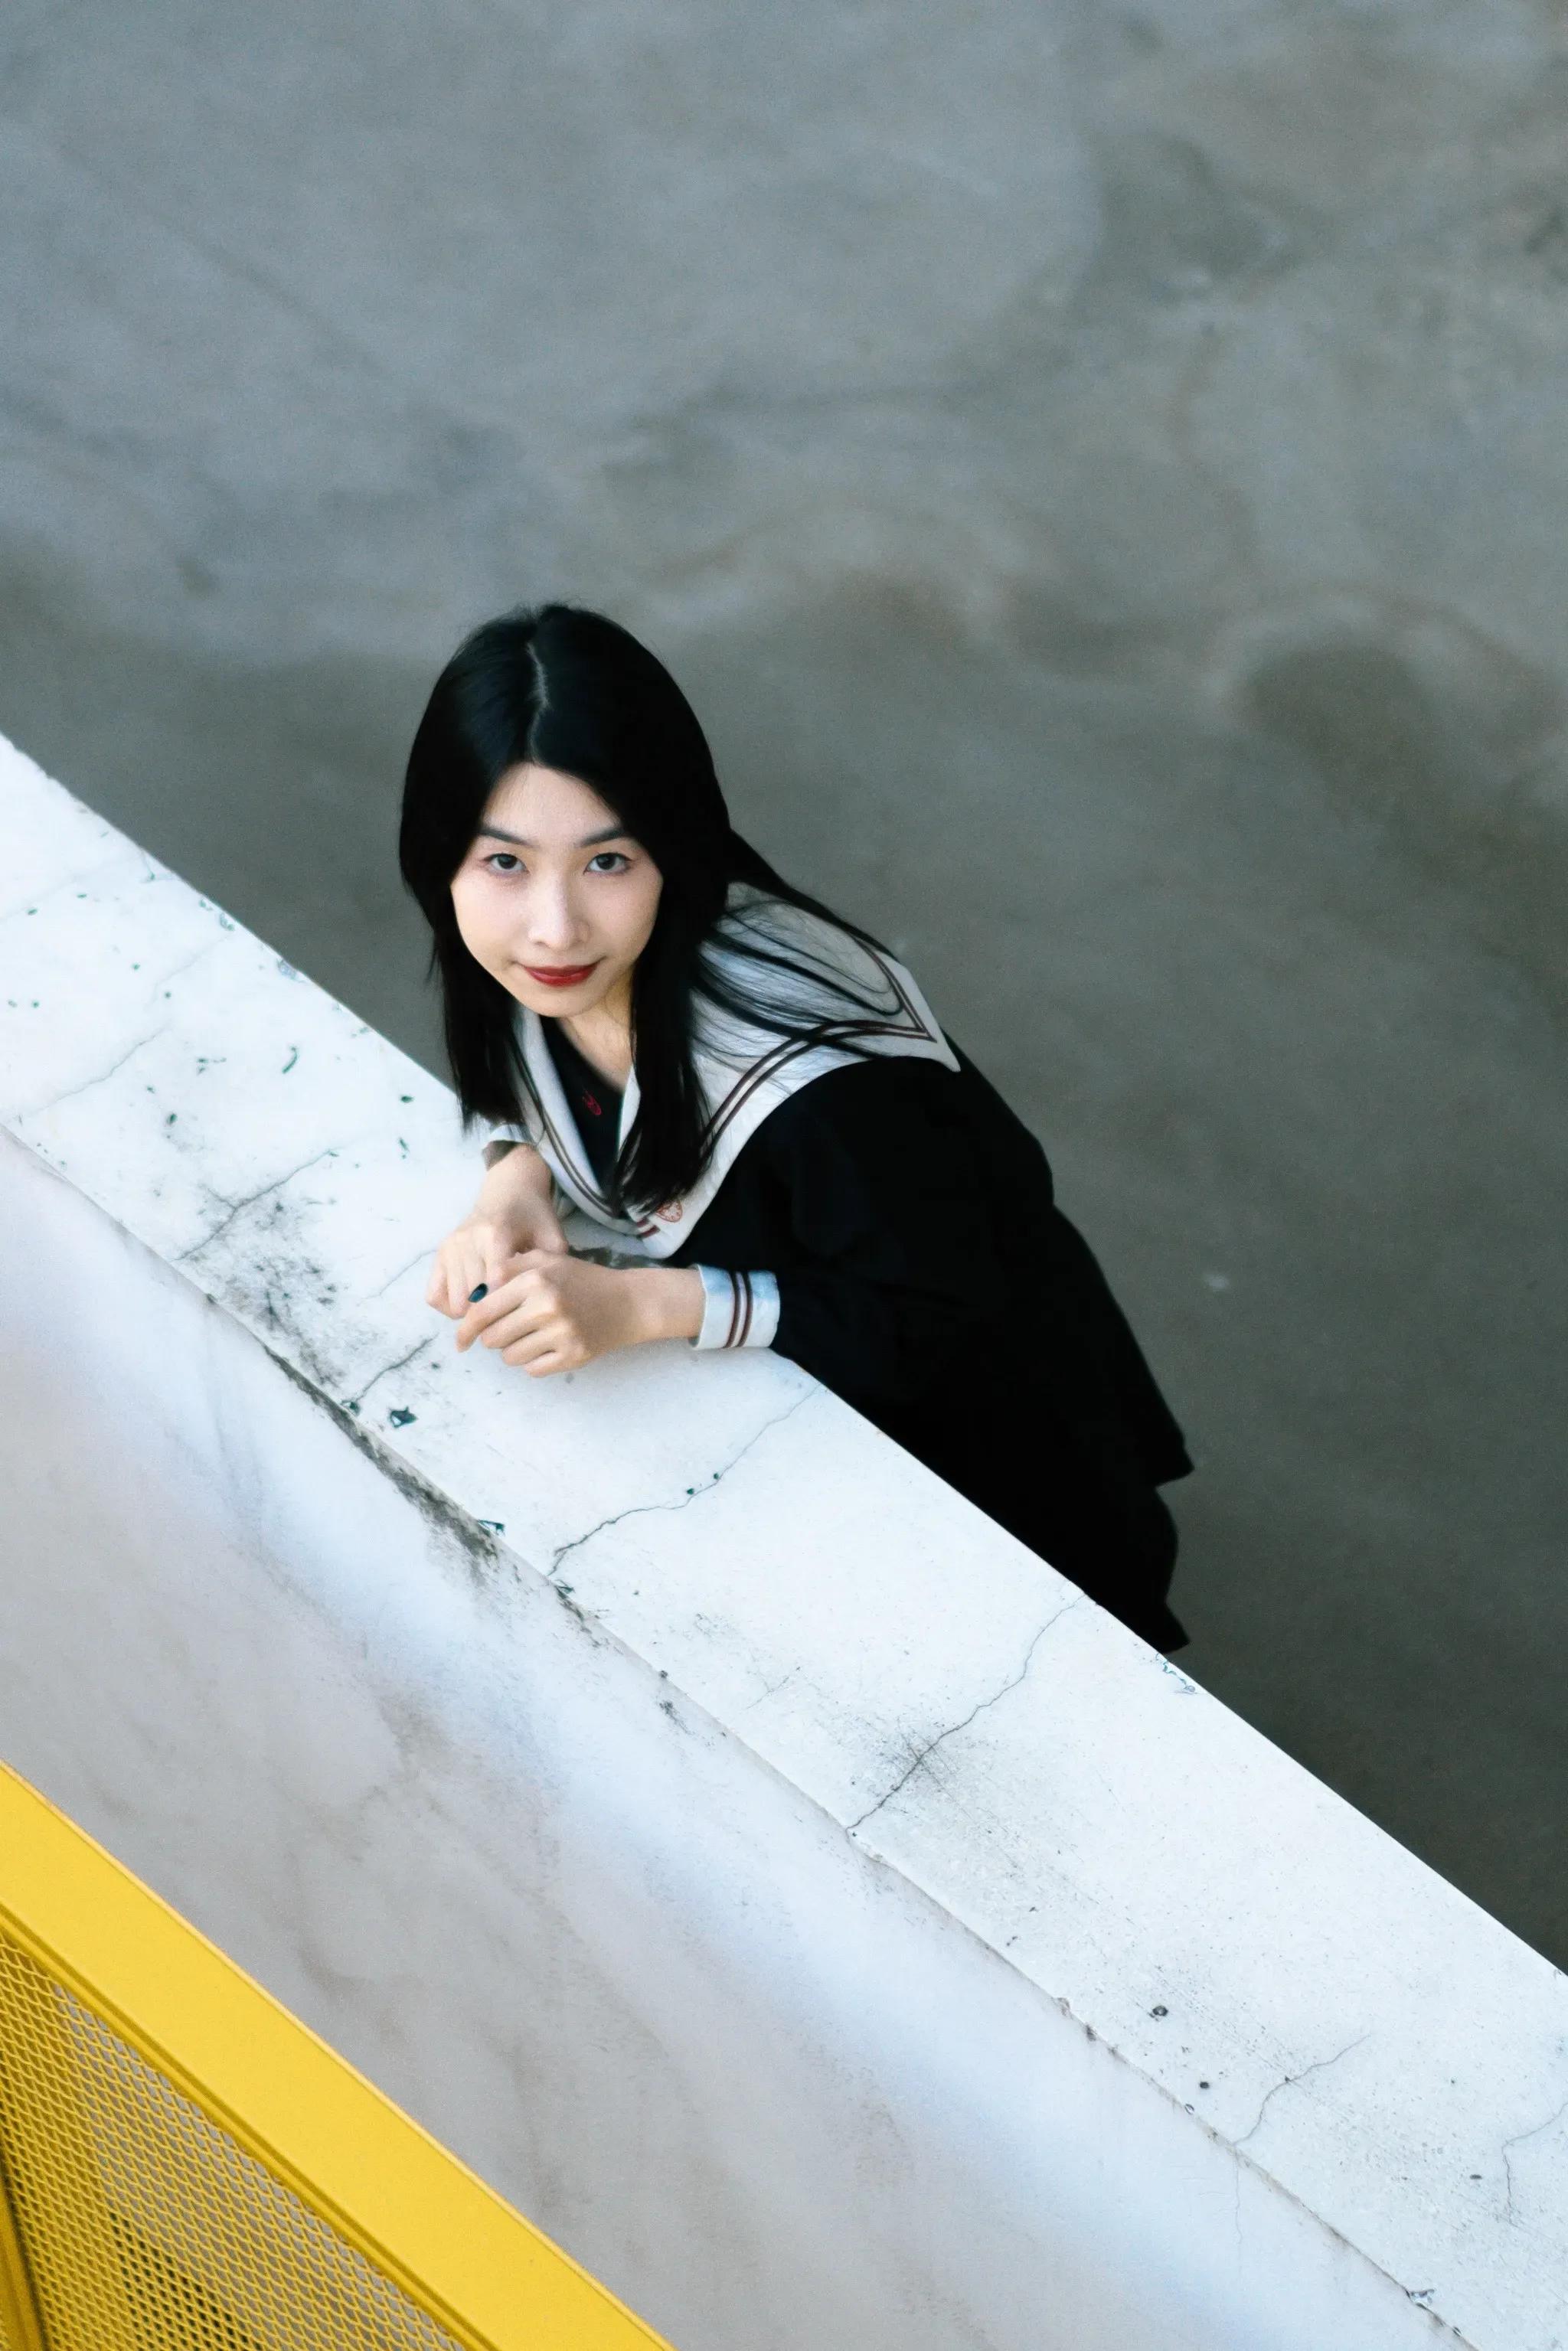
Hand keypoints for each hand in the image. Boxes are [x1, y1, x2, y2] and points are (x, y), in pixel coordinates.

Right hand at [425, 1148, 567, 1319]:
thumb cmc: (533, 1216)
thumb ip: (553, 1264)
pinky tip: (472, 1302)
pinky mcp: (439, 1254)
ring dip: (473, 1311)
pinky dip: (450, 1307)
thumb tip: (546, 1297)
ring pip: (455, 1301)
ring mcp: (450, 1248)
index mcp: (495, 1234)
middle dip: (493, 1311)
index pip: (494, 1281)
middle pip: (473, 1297)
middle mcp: (467, 1240)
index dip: (508, 1302)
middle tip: (511, 1312)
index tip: (522, 1310)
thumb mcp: (552, 1234)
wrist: (507, 1191)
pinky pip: (434, 1296)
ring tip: (493, 1306)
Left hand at [453, 1252, 702, 1375]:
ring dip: (513, 1350)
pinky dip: (533, 1362)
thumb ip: (509, 1269)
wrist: (628, 1303)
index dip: (466, 1328)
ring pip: (510, 1357)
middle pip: (493, 1338)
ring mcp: (562, 1333)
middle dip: (493, 1338)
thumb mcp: (547, 1261)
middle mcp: (547, 1306)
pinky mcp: (573, 1355)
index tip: (461, 1340)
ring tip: (531, 1336)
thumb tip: (472, 1296)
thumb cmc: (581, 1280)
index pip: (483, 1311)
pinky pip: (532, 1370)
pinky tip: (547, 1346)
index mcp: (535, 1280)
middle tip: (507, 1331)